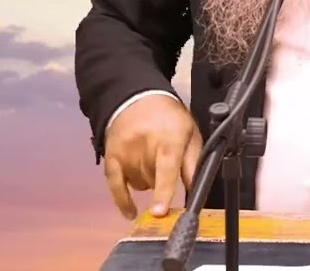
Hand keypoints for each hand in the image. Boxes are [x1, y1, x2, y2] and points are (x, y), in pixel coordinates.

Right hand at [102, 94, 201, 219]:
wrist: (137, 98)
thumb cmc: (170, 119)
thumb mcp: (191, 133)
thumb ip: (194, 162)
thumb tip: (198, 191)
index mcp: (168, 139)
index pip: (166, 169)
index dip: (164, 191)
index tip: (159, 212)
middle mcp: (144, 146)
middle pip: (154, 181)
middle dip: (162, 180)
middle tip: (166, 162)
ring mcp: (125, 152)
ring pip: (139, 185)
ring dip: (148, 182)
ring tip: (151, 162)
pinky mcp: (111, 157)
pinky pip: (114, 186)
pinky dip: (122, 200)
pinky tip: (130, 211)